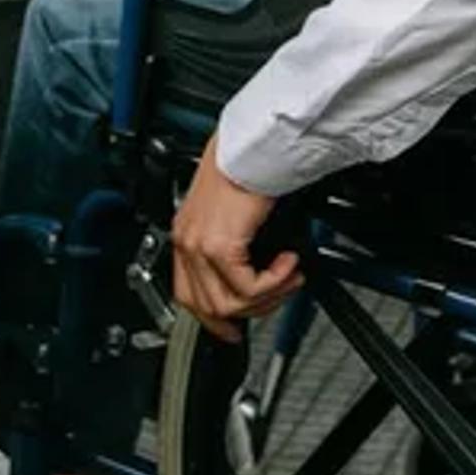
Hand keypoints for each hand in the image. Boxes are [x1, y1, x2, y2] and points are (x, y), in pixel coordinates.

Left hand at [169, 148, 299, 340]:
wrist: (253, 144)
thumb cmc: (248, 167)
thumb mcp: (233, 215)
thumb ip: (236, 248)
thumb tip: (256, 276)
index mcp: (186, 235)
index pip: (189, 295)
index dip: (213, 319)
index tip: (234, 330)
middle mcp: (186, 242)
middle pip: (208, 307)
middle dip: (251, 311)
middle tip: (280, 296)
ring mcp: (199, 245)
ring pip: (229, 304)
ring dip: (267, 297)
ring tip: (289, 276)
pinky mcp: (219, 246)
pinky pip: (247, 288)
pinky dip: (274, 282)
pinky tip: (287, 263)